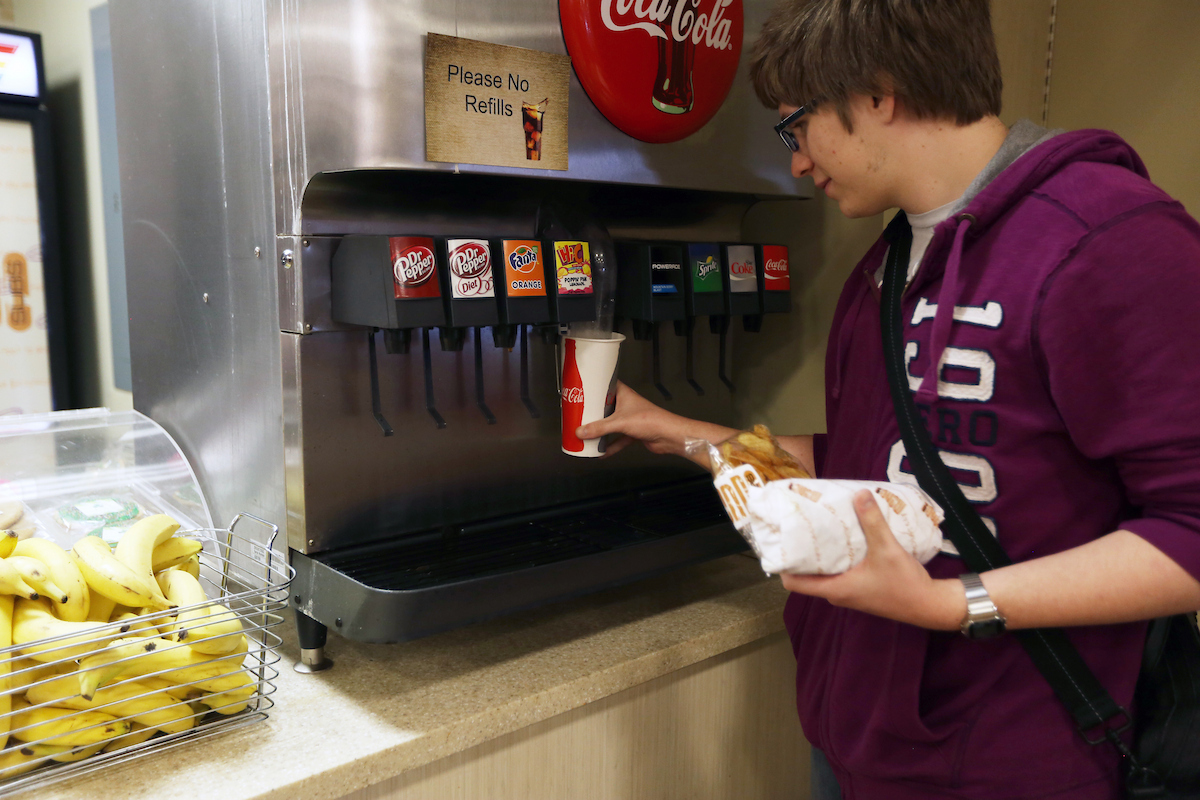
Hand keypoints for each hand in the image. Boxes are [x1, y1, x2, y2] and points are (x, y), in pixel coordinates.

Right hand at [575, 382, 687, 457]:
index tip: (580, 391)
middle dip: (593, 412)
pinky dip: (610, 445)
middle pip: (605, 407)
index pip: (606, 385)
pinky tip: (601, 452)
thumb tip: (581, 431)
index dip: (594, 386)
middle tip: (578, 414)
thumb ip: (600, 428)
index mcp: (623, 394)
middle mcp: (625, 404)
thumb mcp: (620, 422)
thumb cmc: (651, 420)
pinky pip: (617, 439)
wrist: (669, 436)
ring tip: (586, 434)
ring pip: (610, 424)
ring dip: (600, 430)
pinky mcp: (633, 432)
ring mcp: (629, 419)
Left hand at [779, 490, 963, 630]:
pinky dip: (838, 557)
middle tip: (801, 525)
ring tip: (821, 526)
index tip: (782, 541)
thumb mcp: (887, 549)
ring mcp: (849, 592)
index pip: (793, 583)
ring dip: (821, 553)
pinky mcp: (861, 589)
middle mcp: (837, 593)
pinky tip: (846, 537)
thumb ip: (873, 522)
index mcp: (835, 588)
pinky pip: (840, 572)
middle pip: (807, 574)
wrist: (930, 606)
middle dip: (803, 551)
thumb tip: (860, 493)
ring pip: (825, 572)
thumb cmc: (904, 584)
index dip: (783, 564)